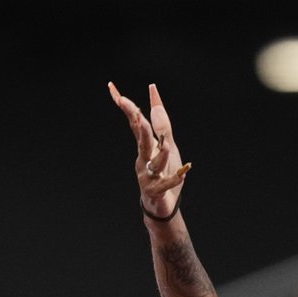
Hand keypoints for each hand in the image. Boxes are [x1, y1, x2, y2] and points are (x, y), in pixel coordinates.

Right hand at [108, 81, 190, 217]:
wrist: (161, 206)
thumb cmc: (163, 173)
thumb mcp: (167, 146)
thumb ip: (162, 124)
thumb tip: (154, 95)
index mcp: (145, 146)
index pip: (135, 123)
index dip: (127, 107)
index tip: (113, 89)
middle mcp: (143, 159)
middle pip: (141, 140)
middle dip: (139, 126)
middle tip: (136, 112)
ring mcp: (148, 175)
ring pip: (154, 162)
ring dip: (161, 154)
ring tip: (167, 146)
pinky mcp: (156, 191)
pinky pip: (166, 184)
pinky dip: (174, 179)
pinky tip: (184, 173)